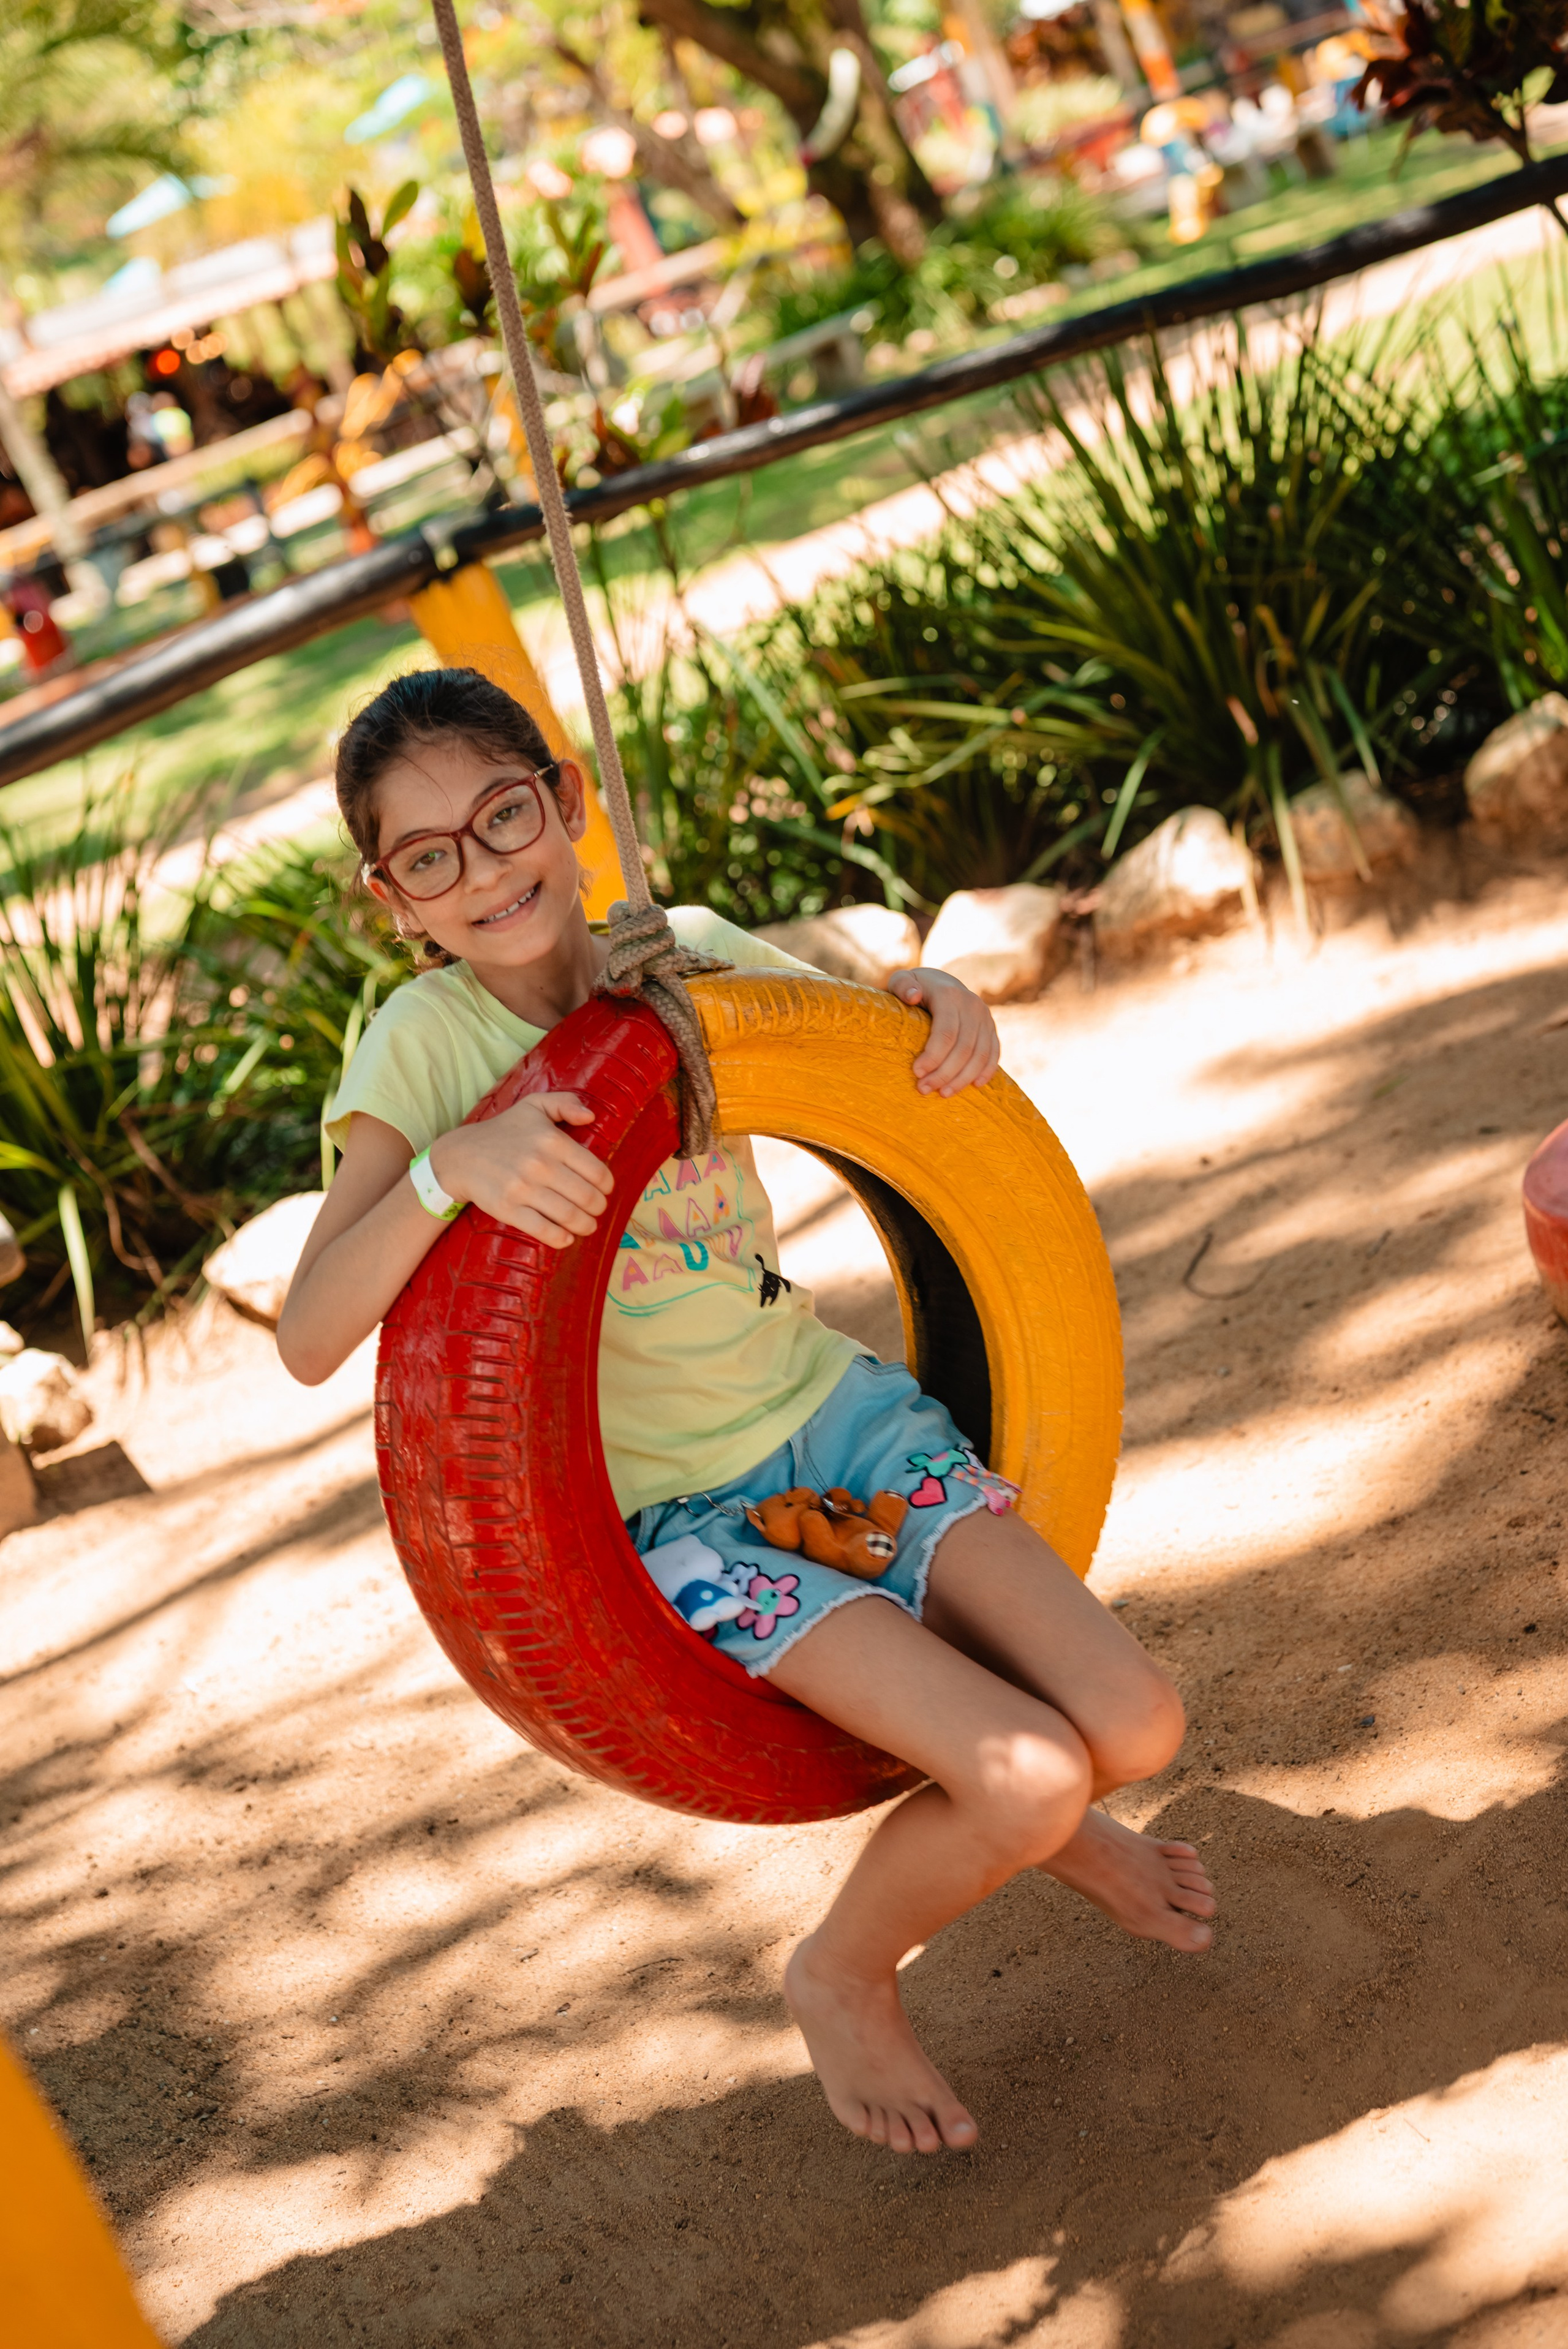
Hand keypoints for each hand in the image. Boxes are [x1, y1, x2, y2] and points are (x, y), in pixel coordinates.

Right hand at [430, 1092, 613, 1248]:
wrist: (461, 1156)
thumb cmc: (504, 1131)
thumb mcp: (533, 1106)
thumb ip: (565, 1103)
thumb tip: (591, 1116)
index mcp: (552, 1141)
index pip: (596, 1171)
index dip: (606, 1186)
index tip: (604, 1190)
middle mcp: (540, 1165)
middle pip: (587, 1197)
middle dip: (598, 1208)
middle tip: (596, 1210)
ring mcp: (523, 1189)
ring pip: (570, 1216)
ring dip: (585, 1226)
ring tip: (586, 1226)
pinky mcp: (508, 1209)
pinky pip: (544, 1230)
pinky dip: (561, 1238)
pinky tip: (566, 1237)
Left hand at [887, 968, 1000, 1096]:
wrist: (941, 982)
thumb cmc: (914, 987)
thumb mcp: (902, 980)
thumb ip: (902, 985)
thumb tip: (913, 996)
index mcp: (950, 995)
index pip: (946, 1032)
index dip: (933, 1056)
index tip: (917, 1072)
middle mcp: (972, 1005)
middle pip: (963, 1048)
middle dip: (944, 1073)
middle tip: (924, 1089)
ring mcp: (985, 1017)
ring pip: (980, 1055)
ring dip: (963, 1078)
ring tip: (943, 1093)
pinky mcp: (991, 1028)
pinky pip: (993, 1053)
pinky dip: (986, 1071)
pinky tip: (974, 1085)